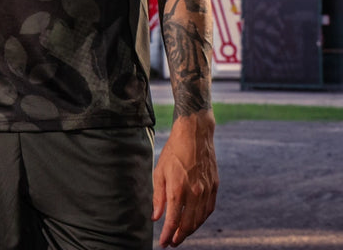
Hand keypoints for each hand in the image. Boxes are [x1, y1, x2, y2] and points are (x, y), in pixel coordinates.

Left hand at [152, 110, 218, 246]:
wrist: (195, 133)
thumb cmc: (174, 151)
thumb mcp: (160, 171)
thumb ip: (158, 196)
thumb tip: (156, 217)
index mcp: (178, 189)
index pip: (173, 221)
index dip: (168, 235)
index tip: (163, 243)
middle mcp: (194, 192)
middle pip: (188, 224)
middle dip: (179, 236)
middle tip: (172, 243)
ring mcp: (206, 190)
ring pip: (200, 219)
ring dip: (191, 230)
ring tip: (182, 235)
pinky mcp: (214, 186)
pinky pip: (209, 209)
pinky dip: (202, 219)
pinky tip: (196, 221)